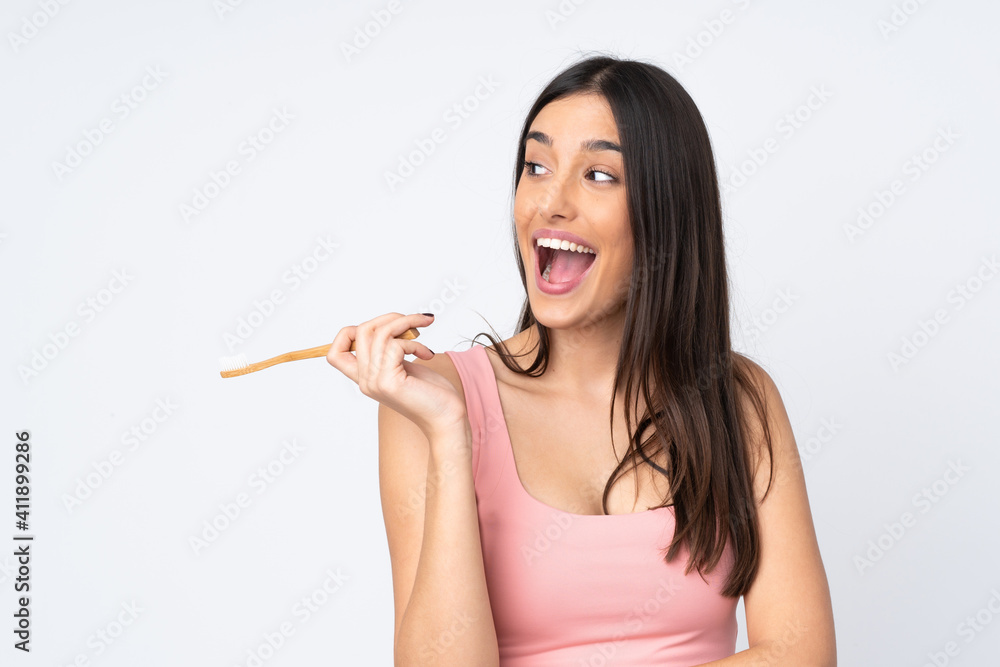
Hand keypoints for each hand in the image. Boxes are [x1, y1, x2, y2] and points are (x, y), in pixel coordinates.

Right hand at [326, 312, 466, 436]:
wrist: (446, 418)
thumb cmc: (431, 393)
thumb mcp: (403, 366)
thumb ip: (389, 351)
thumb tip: (388, 323)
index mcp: (366, 378)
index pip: (335, 353)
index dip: (350, 333)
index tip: (381, 328)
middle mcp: (365, 381)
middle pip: (360, 332)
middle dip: (389, 318)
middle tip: (413, 322)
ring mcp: (375, 382)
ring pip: (379, 333)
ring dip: (406, 323)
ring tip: (423, 328)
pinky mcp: (389, 382)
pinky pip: (396, 345)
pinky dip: (415, 343)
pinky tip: (428, 354)